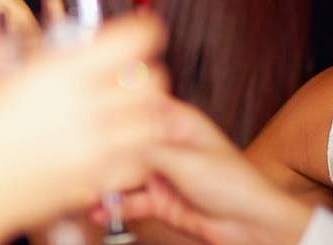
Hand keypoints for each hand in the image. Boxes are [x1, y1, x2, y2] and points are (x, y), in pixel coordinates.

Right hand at [94, 101, 312, 244]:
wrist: (253, 226)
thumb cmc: (234, 184)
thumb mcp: (182, 159)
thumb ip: (142, 148)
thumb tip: (111, 137)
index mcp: (176, 122)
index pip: (137, 105)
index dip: (113, 107)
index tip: (85, 107)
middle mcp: (165, 144)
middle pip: (123, 142)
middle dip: (102, 151)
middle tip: (79, 157)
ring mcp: (160, 173)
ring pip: (121, 173)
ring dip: (103, 181)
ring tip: (84, 188)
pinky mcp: (157, 200)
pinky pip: (127, 201)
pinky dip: (112, 207)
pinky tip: (99, 210)